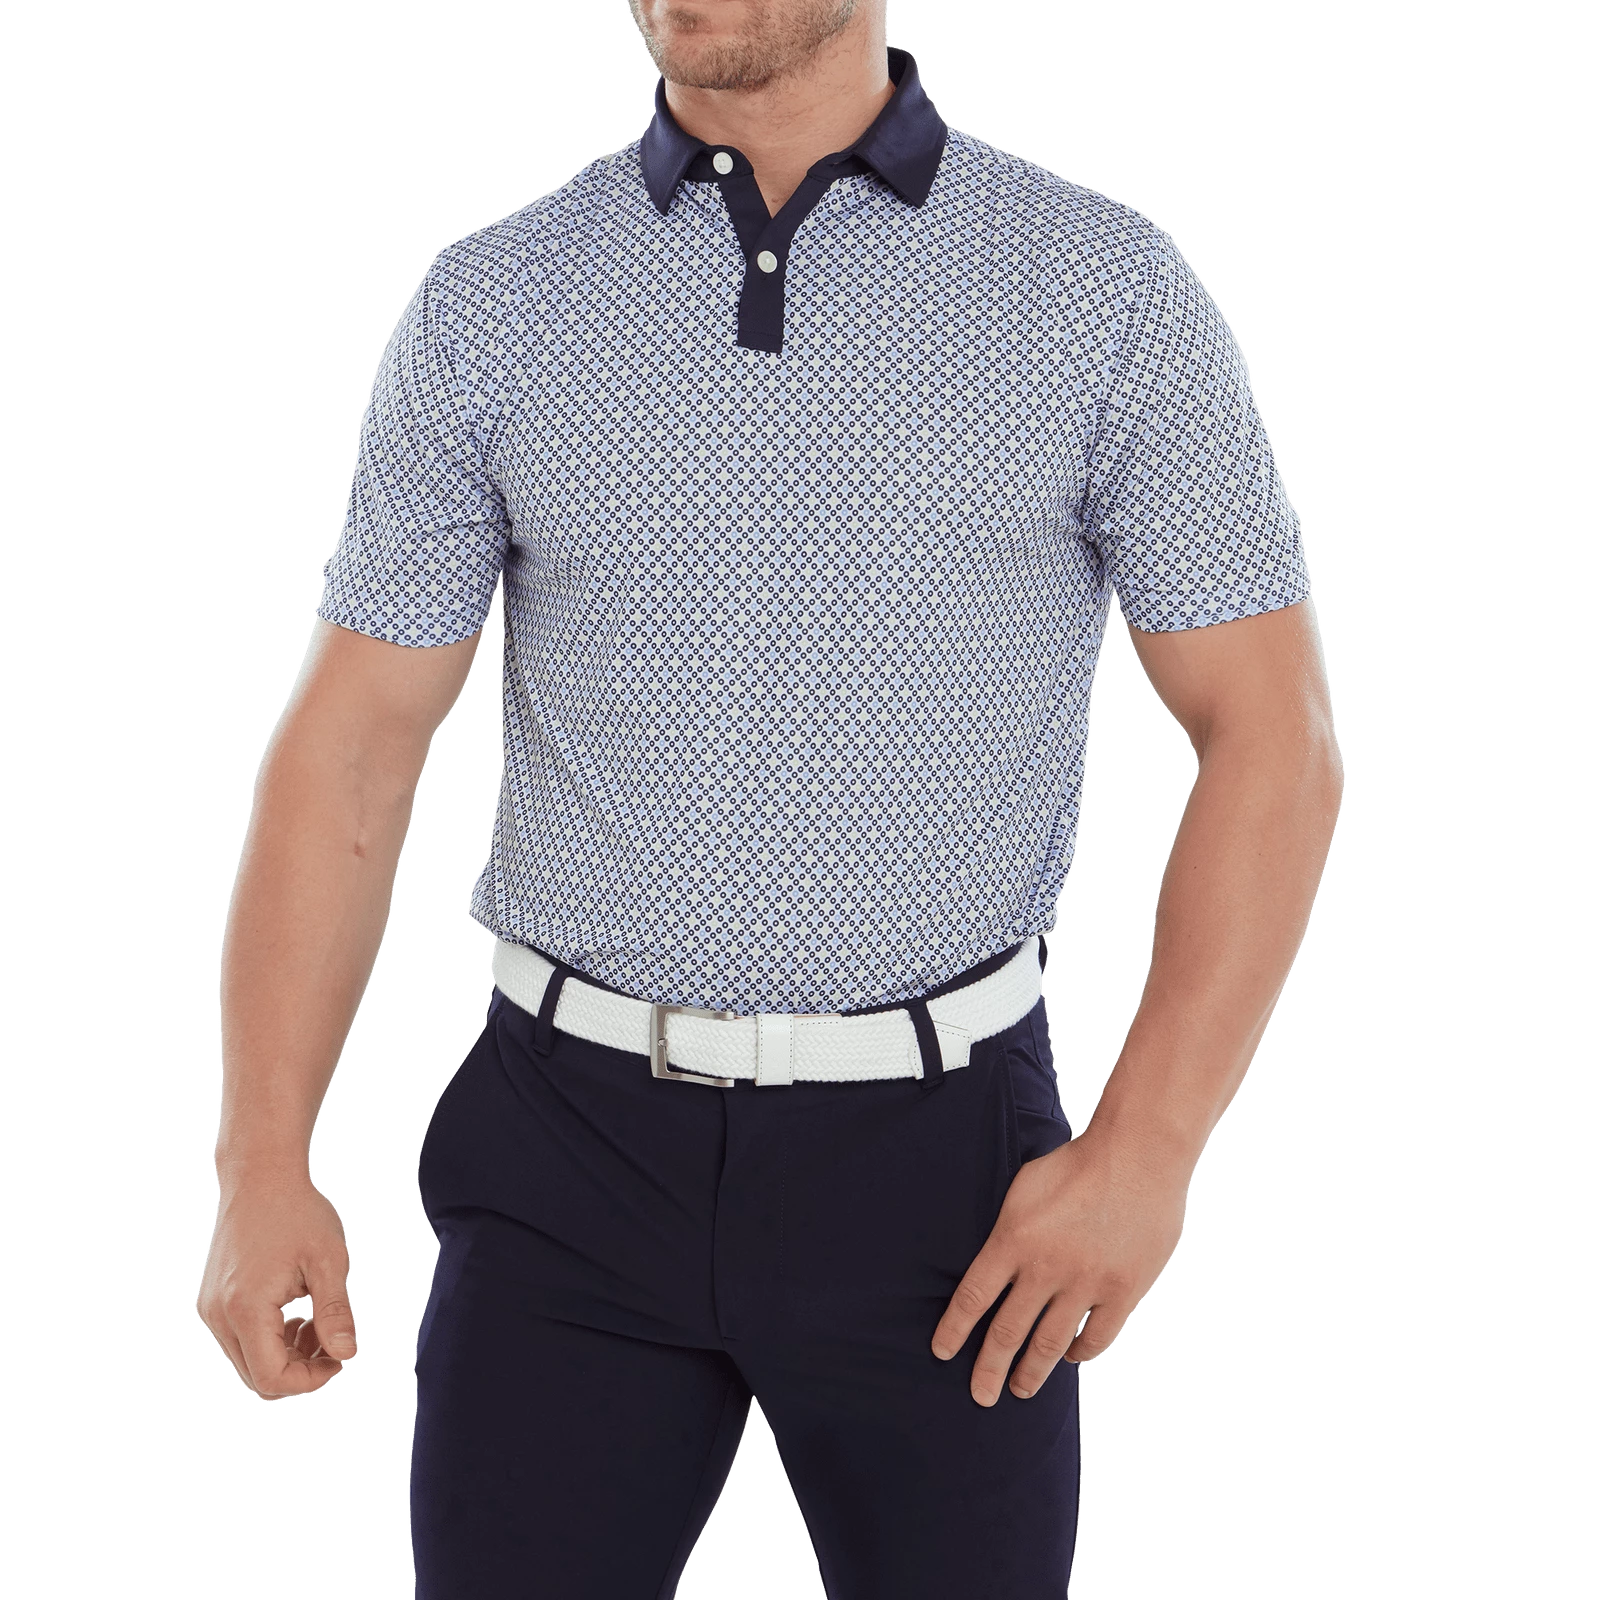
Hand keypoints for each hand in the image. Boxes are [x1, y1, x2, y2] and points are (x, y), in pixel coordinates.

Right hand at [198, 1168, 357, 1397]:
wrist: (261, 1177)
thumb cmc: (296, 1211)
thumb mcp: (328, 1261)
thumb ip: (335, 1312)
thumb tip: (346, 1354)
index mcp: (246, 1308)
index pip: (272, 1377)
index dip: (310, 1379)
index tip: (339, 1358)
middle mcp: (219, 1314)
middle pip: (258, 1376)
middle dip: (301, 1369)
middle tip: (332, 1340)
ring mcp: (213, 1308)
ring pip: (249, 1361)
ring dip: (287, 1355)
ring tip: (317, 1322)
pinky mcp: (214, 1301)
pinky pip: (241, 1339)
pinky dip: (271, 1339)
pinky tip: (297, 1314)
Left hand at [930, 1125, 1190, 1403]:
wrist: (1137, 1156)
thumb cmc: (1075, 1164)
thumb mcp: (1023, 1187)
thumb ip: (1008, 1230)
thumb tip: (996, 1262)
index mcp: (1012, 1239)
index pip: (972, 1297)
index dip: (954, 1330)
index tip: (943, 1352)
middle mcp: (1044, 1268)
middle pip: (1007, 1331)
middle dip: (989, 1368)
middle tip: (980, 1395)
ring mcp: (1085, 1284)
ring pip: (1050, 1344)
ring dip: (1032, 1371)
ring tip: (1020, 1390)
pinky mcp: (1122, 1290)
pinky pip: (1096, 1336)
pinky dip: (1080, 1351)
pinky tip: (1071, 1356)